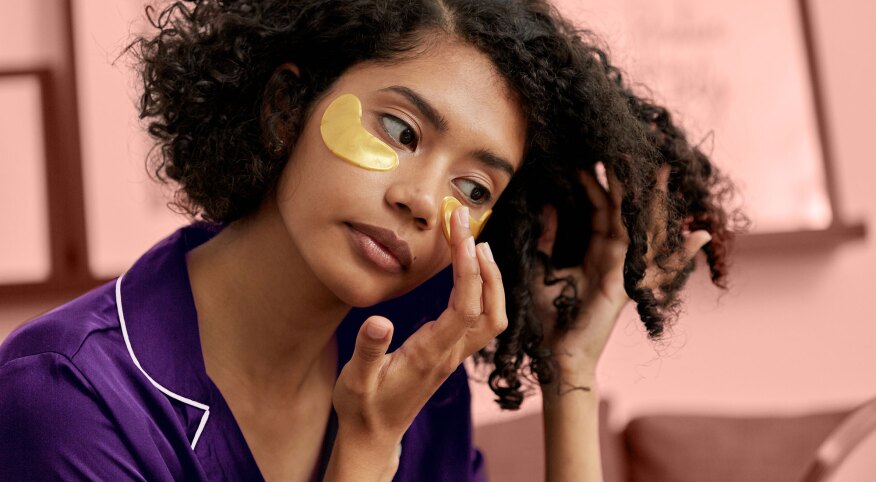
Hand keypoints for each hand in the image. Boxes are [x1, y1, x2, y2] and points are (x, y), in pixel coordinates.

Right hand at [325, 205, 506, 480]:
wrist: (373, 436)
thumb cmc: (362, 407)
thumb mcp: (355, 381)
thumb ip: (368, 351)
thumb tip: (379, 321)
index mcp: (429, 355)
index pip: (464, 308)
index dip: (468, 270)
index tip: (461, 235)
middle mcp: (449, 354)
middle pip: (490, 310)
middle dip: (485, 266)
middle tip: (467, 226)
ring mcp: (453, 355)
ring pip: (492, 316)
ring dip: (490, 279)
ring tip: (474, 243)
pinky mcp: (450, 353)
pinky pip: (479, 319)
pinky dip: (482, 290)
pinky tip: (467, 271)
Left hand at [532, 165, 711, 384]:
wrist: (556, 352)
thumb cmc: (549, 316)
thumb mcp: (542, 267)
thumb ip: (548, 238)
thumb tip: (549, 204)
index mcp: (596, 250)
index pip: (599, 207)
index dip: (595, 181)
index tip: (589, 154)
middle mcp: (615, 256)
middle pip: (626, 209)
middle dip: (630, 179)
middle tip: (631, 145)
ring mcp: (625, 270)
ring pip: (642, 227)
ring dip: (654, 199)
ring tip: (665, 169)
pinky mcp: (629, 286)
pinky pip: (653, 263)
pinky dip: (679, 252)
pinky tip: (699, 235)